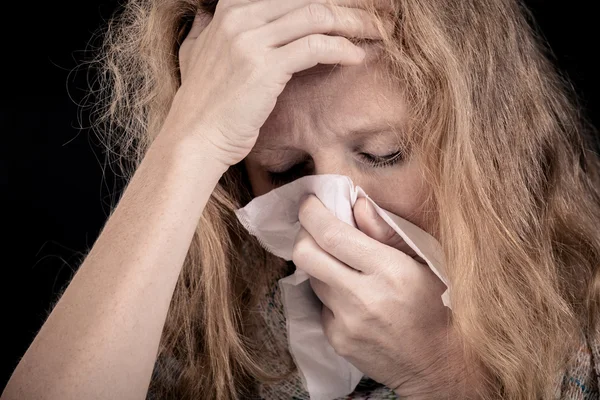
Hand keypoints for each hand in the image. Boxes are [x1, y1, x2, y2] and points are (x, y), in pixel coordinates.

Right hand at [163, 0, 381, 167]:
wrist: (194, 138)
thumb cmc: (204, 104)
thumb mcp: (197, 54)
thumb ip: (208, 30)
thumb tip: (209, 16)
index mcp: (230, 10)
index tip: (349, 7)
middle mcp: (239, 17)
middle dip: (348, 6)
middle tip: (373, 16)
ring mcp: (251, 40)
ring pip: (317, 16)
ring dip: (354, 23)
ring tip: (375, 32)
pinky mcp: (265, 67)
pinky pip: (316, 47)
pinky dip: (342, 49)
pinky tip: (356, 57)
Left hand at [292, 196, 477, 397]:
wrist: (432, 362)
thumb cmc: (431, 303)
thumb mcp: (421, 260)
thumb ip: (386, 231)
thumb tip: (357, 204)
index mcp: (388, 270)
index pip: (332, 235)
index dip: (312, 214)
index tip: (309, 202)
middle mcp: (362, 296)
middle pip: (306, 255)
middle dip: (303, 234)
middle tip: (315, 228)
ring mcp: (346, 322)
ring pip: (311, 278)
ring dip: (319, 264)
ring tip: (341, 264)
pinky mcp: (336, 339)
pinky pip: (320, 305)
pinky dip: (329, 294)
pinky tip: (350, 297)